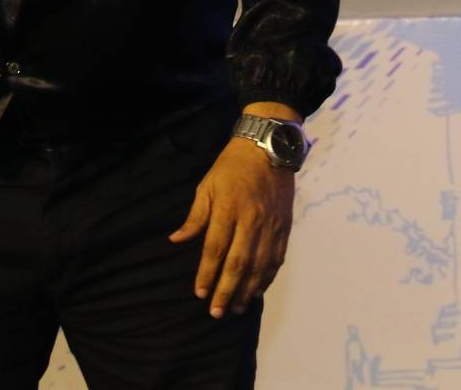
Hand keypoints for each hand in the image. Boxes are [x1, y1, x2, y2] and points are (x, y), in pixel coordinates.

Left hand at [168, 137, 294, 318]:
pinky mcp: (284, 227)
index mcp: (228, 208)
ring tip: (235, 308)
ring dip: (247, 290)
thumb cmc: (231, 167)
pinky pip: (276, 258)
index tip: (199, 293)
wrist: (269, 148)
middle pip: (238, 262)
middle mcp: (251, 219)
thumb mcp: (206, 186)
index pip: (216, 248)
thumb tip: (176, 240)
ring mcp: (271, 224)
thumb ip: (194, 217)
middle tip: (216, 312)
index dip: (207, 273)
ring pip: (259, 265)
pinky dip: (266, 278)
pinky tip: (257, 292)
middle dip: (226, 290)